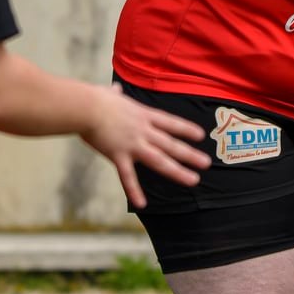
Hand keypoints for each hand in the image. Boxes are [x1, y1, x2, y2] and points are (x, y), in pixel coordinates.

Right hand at [82, 83, 210, 208]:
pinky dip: (134, 191)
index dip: (186, 129)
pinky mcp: (118, 155)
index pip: (170, 123)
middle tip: (206, 163)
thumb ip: (115, 93)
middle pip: (171, 144)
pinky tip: (142, 204)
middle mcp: (143, 131)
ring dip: (178, 171)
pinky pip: (128, 177)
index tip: (201, 135)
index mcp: (143, 115)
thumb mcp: (111, 93)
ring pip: (160, 160)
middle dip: (190, 154)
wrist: (86, 107)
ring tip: (193, 180)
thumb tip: (115, 89)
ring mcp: (133, 144)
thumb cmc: (95, 99)